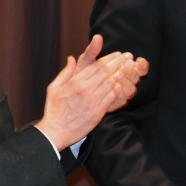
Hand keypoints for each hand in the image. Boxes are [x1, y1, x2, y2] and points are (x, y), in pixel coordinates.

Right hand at [35, 34, 149, 149]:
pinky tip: (126, 84)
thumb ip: (65, 72)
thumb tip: (71, 59)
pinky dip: (119, 90)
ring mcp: (92, 100)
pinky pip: (111, 98)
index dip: (110, 58)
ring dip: (122, 73)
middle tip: (129, 56)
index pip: (96, 65)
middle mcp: (85, 89)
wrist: (56, 131)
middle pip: (106, 71)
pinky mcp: (98, 112)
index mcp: (75, 81)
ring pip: (111, 83)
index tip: (118, 54)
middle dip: (119, 62)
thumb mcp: (54, 88)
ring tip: (131, 67)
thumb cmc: (54, 110)